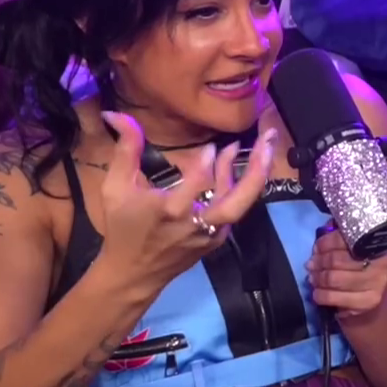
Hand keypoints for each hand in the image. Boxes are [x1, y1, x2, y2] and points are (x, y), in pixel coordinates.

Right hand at [93, 112, 276, 300]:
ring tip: (250, 145)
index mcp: (170, 212)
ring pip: (241, 203)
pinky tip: (228, 164)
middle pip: (239, 200)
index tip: (210, 146)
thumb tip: (118, 113)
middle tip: (270, 137)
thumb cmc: (123, 227)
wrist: (134, 274)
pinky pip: (233, 208)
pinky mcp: (218, 238)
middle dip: (259, 168)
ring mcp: (212, 234)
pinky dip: (235, 186)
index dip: (206, 164)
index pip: (197, 184)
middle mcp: (197, 224)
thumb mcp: (115, 187)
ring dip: (250, 173)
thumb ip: (125, 149)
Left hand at [306, 227, 386, 316]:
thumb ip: (340, 239)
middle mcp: (380, 263)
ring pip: (335, 279)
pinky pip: (337, 299)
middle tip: (311, 264)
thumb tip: (319, 244)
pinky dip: (323, 295)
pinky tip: (318, 293)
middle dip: (319, 262)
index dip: (325, 243)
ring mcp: (376, 284)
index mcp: (376, 243)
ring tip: (312, 278)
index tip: (316, 248)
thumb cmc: (363, 262)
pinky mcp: (368, 302)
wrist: (380, 289)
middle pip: (338, 260)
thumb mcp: (355, 246)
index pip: (344, 239)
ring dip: (318, 279)